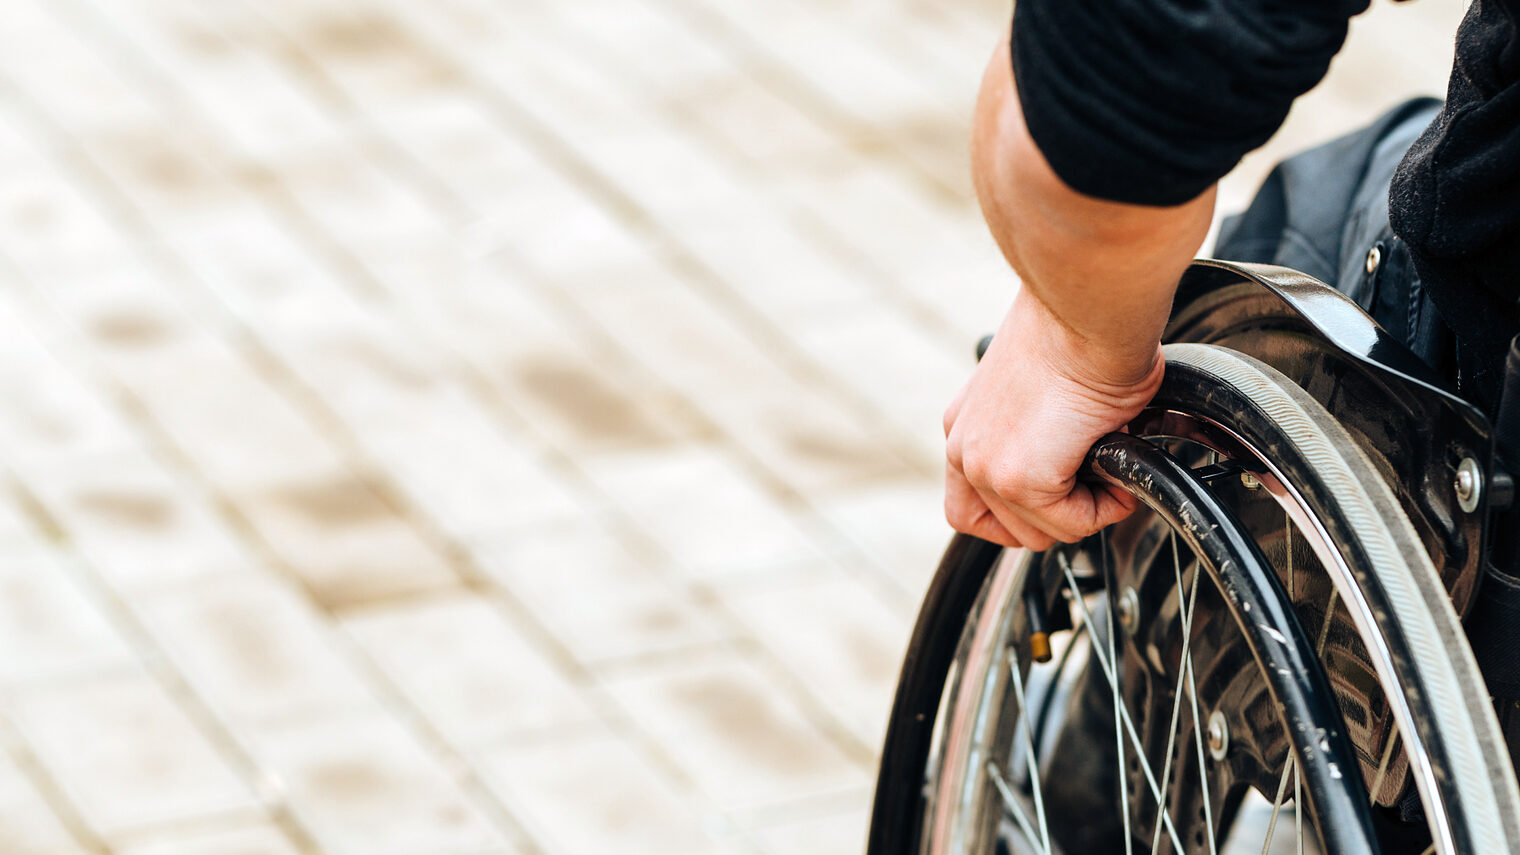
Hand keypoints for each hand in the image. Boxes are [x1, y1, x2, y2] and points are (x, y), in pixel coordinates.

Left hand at [943, 288, 1164, 549]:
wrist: (1087, 308)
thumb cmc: (1079, 329)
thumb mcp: (1042, 390)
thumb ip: (1040, 435)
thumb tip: (1076, 461)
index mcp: (965, 427)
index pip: (973, 507)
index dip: (1025, 514)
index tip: (1065, 492)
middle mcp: (963, 449)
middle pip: (1007, 529)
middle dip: (1061, 516)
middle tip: (1097, 477)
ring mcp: (986, 468)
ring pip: (1043, 532)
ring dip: (1087, 511)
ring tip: (1111, 465)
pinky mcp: (1019, 478)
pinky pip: (1074, 523)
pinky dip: (1107, 506)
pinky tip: (1119, 463)